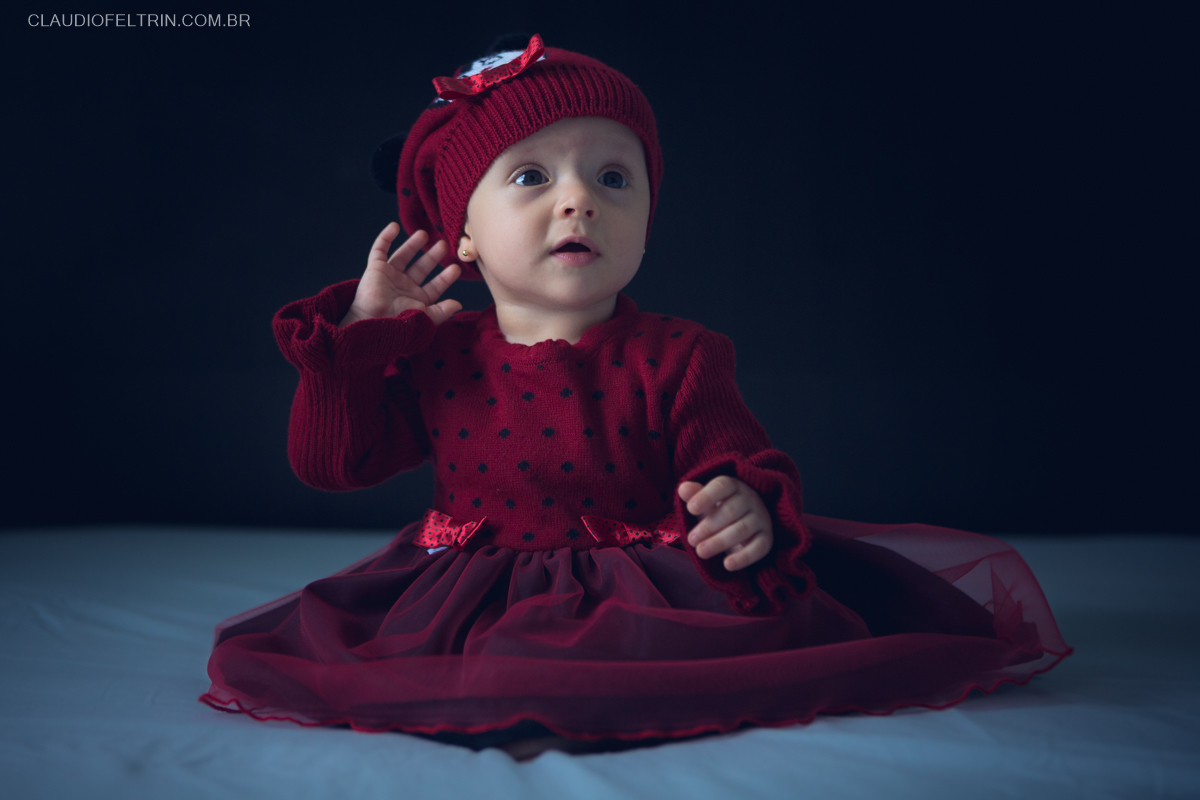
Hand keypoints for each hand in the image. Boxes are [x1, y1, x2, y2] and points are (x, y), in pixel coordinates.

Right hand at [338, 224, 462, 327]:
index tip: (456, 268)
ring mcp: (389, 277)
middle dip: (432, 256)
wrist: (374, 322)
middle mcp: (404, 287)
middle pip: (421, 267)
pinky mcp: (375, 269)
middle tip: (443, 244)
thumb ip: (442, 310)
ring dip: (413, 244)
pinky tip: (394, 227)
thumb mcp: (426, 318)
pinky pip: (380, 250)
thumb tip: (458, 304)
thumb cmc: (400, 323)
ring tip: (424, 233)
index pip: (435, 286)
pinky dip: (385, 237)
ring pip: (403, 256)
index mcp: (417, 299)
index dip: (445, 277)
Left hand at [678, 476, 773, 570]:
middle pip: (730, 510)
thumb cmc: (719, 511)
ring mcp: (761, 519)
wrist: (743, 526)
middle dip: (709, 526)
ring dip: (720, 542)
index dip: (706, 496)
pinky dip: (743, 558)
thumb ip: (694, 495)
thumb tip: (683, 489)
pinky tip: (727, 565)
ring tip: (700, 552)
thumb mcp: (705, 503)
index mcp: (734, 486)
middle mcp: (751, 499)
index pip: (722, 486)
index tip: (690, 509)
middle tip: (691, 540)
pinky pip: (758, 548)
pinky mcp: (767, 538)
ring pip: (742, 530)